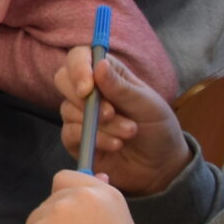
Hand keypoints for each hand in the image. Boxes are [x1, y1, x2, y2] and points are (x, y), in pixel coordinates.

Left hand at [20, 170, 147, 223]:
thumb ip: (104, 201)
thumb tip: (97, 177)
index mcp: (102, 194)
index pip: (68, 177)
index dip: (67, 193)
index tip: (71, 209)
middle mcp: (74, 197)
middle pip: (51, 200)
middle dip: (57, 219)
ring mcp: (50, 214)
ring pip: (38, 220)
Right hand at [56, 46, 190, 195]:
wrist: (160, 166)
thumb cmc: (158, 128)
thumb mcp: (147, 105)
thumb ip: (121, 86)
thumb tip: (98, 64)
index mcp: (107, 74)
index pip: (80, 57)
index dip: (78, 67)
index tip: (88, 87)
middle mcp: (89, 92)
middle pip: (62, 79)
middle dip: (85, 100)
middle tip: (111, 113)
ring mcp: (79, 115)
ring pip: (68, 110)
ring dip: (101, 125)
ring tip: (128, 133)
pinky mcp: (75, 139)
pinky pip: (70, 134)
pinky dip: (95, 140)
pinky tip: (116, 144)